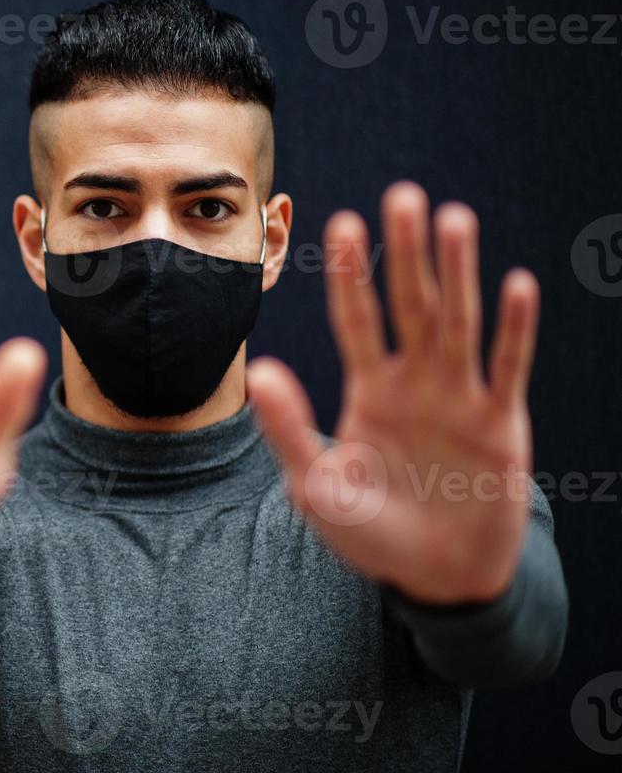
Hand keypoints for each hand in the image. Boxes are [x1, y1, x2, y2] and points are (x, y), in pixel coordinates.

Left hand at [247, 182, 538, 604]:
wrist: (435, 578)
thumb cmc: (371, 533)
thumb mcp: (317, 484)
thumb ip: (288, 427)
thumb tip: (256, 369)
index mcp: (370, 389)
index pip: (356, 320)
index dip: (349, 274)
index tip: (339, 222)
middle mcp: (416, 382)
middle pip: (410, 304)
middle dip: (405, 252)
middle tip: (402, 195)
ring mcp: (460, 398)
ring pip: (458, 321)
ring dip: (457, 271)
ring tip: (454, 217)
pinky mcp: (500, 424)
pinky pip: (506, 368)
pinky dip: (513, 329)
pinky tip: (516, 284)